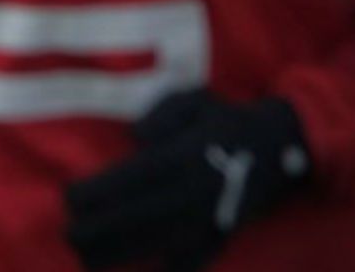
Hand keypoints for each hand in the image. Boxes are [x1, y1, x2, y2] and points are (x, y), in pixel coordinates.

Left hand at [65, 91, 310, 269]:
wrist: (285, 143)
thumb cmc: (226, 118)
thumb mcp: (194, 99)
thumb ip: (162, 114)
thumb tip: (137, 137)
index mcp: (187, 154)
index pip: (136, 176)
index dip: (102, 190)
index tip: (69, 199)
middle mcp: (198, 188)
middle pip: (144, 214)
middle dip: (103, 229)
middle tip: (70, 237)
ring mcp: (214, 214)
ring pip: (164, 240)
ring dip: (125, 252)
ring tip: (90, 261)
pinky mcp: (227, 231)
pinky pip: (199, 257)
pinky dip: (175, 269)